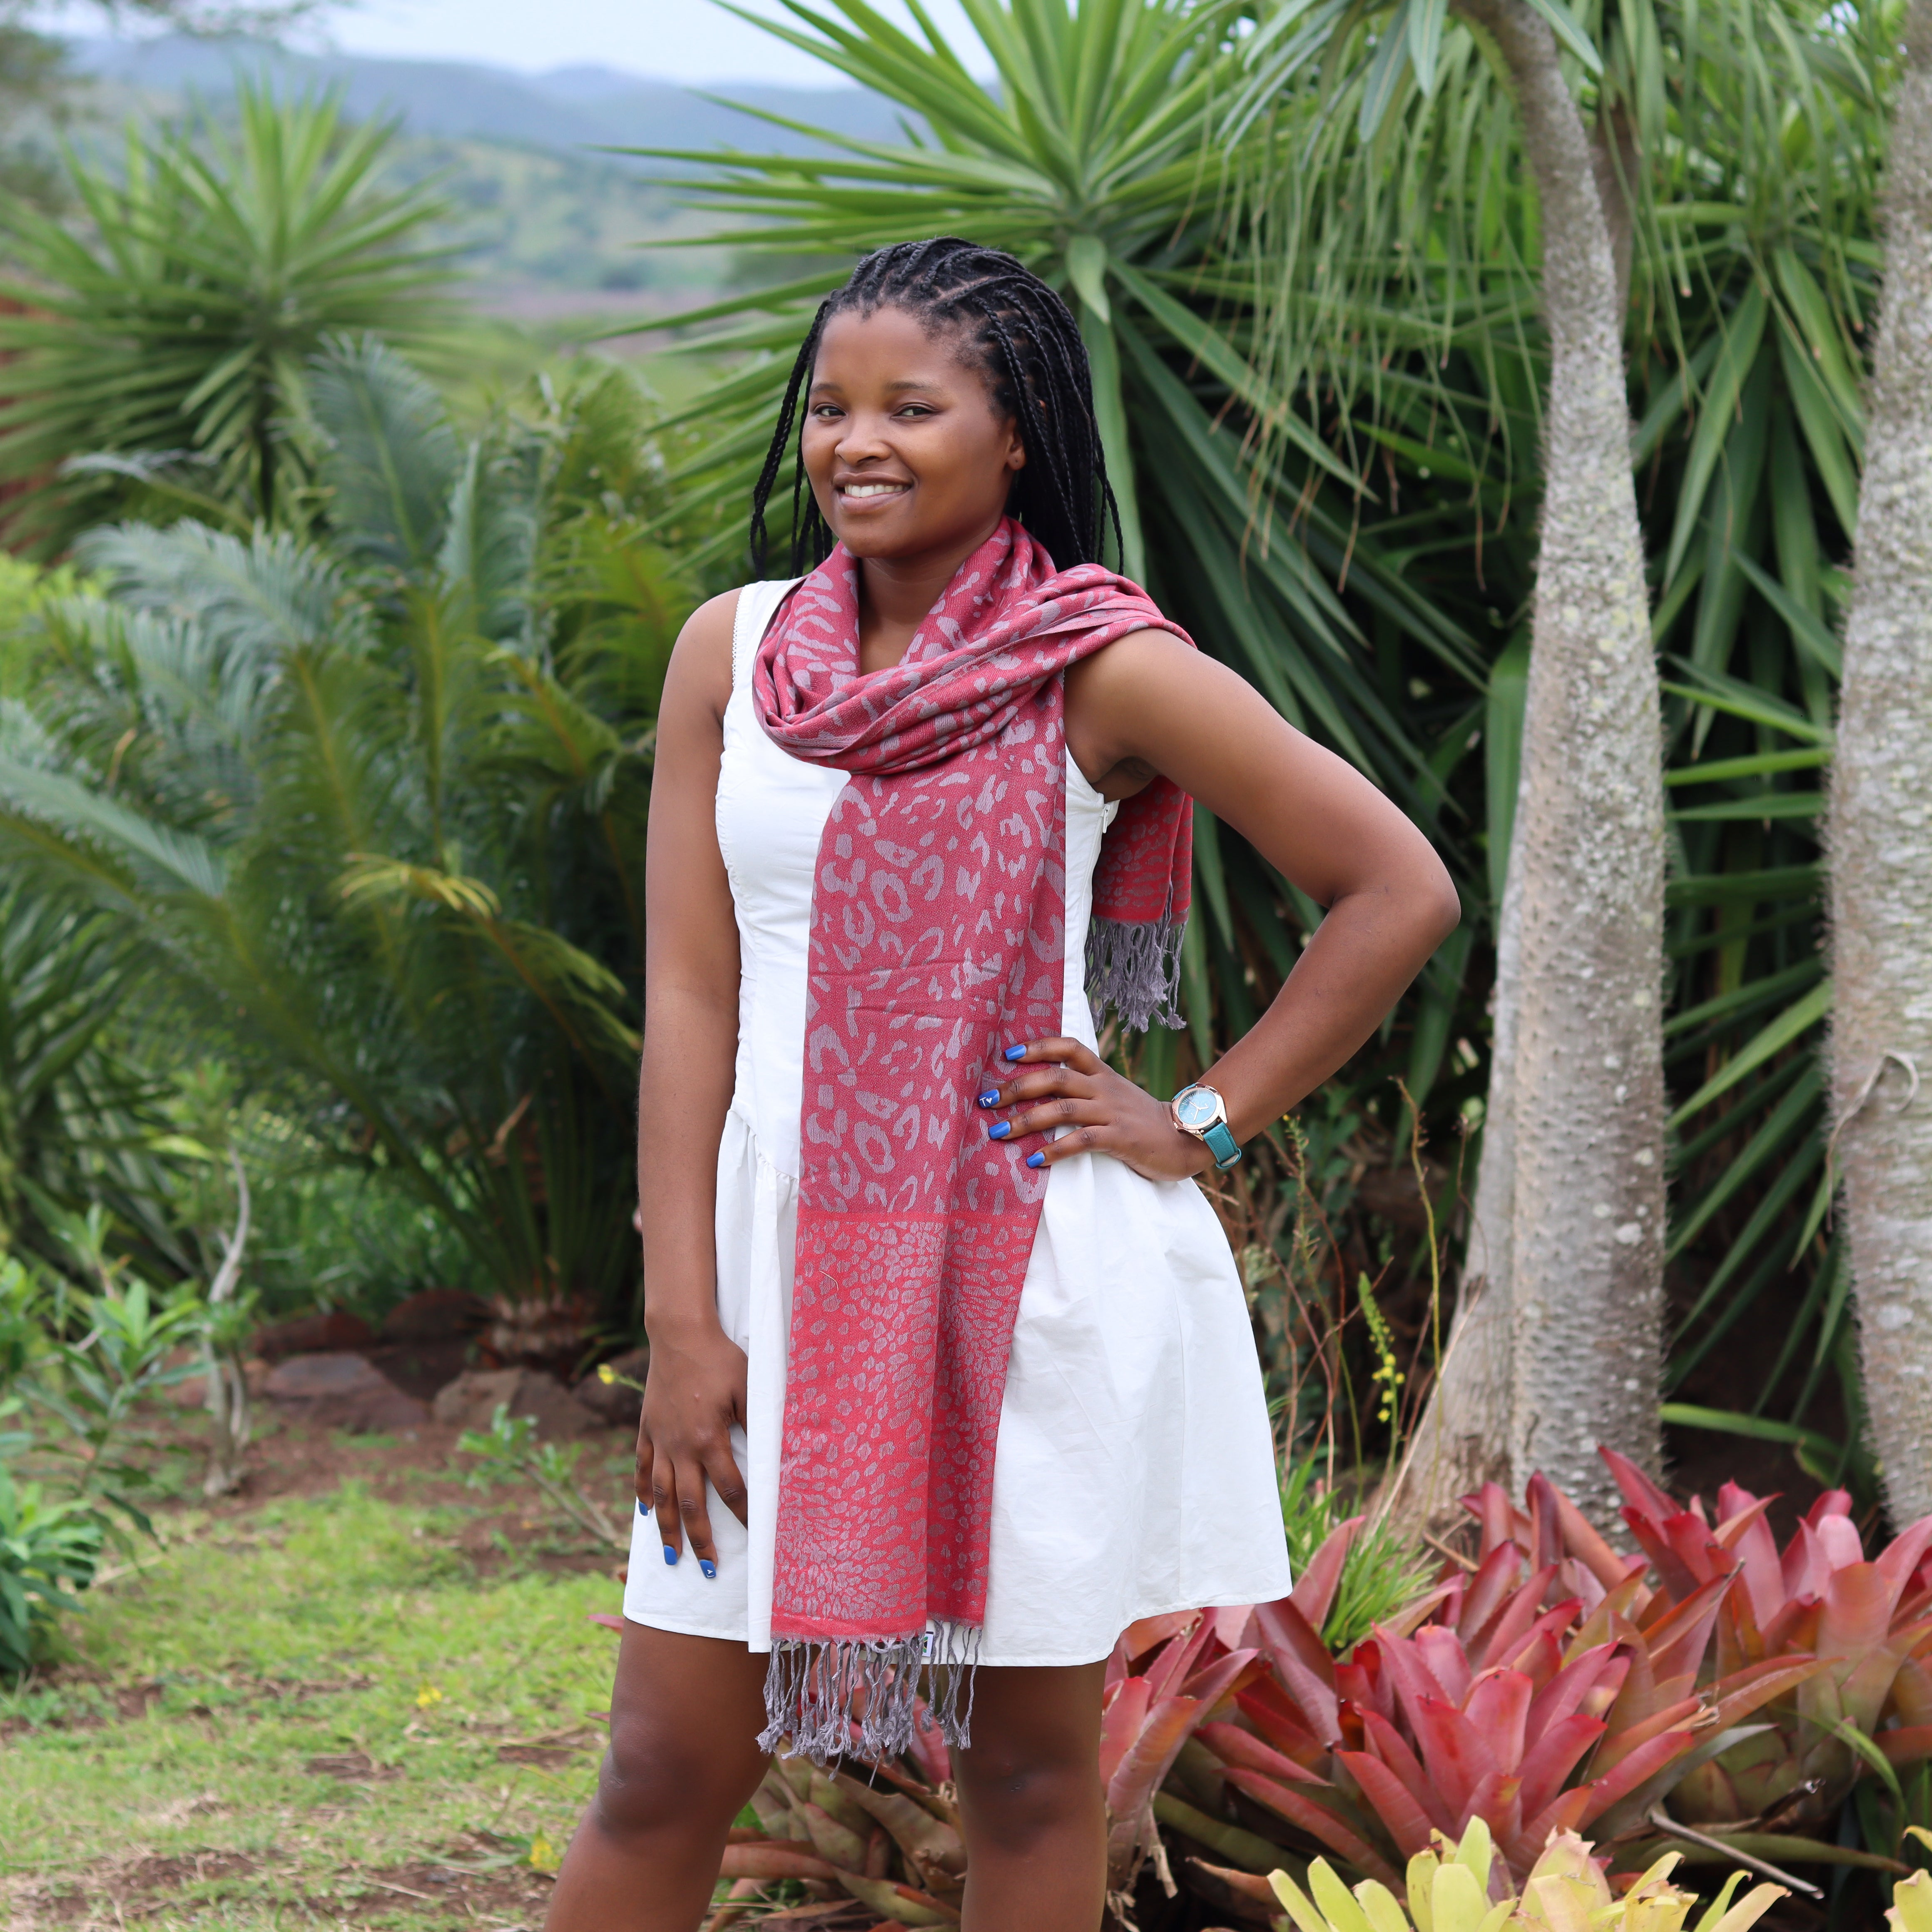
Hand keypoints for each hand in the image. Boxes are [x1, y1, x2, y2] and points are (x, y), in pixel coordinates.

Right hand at [635, 1319, 749, 1579]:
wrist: (680, 1334)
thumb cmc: (720, 1358)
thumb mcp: (749, 1386)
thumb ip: (757, 1421)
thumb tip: (773, 1452)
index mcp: (709, 1438)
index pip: (730, 1488)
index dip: (744, 1514)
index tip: (755, 1538)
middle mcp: (681, 1447)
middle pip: (691, 1504)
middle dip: (701, 1541)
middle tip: (708, 1571)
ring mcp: (660, 1440)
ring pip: (661, 1494)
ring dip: (668, 1528)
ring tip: (672, 1557)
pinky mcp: (646, 1428)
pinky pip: (641, 1467)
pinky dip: (642, 1492)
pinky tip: (645, 1513)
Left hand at [978, 1036, 1213, 1181]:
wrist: (1187, 1138)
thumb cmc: (1142, 1120)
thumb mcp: (1115, 1095)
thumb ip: (1085, 1089)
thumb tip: (1041, 1091)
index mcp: (1103, 1074)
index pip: (1069, 1047)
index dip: (1038, 1047)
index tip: (1008, 1055)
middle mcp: (1104, 1088)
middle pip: (1055, 1077)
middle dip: (1016, 1087)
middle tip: (986, 1100)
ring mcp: (1112, 1112)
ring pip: (1062, 1109)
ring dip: (1026, 1120)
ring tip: (999, 1132)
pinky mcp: (1120, 1139)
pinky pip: (1082, 1141)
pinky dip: (1055, 1150)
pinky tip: (1035, 1159)